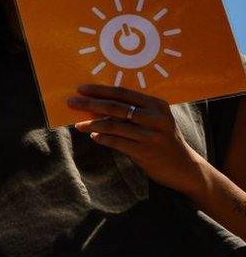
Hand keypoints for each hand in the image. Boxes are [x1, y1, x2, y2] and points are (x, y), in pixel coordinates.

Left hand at [69, 84, 203, 194]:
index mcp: (156, 104)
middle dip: (90, 103)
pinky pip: (117, 142)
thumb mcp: (155, 120)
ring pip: (114, 125)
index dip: (100, 89)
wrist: (185, 168)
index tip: (81, 88)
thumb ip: (133, 111)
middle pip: (115, 106)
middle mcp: (156, 117)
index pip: (123, 92)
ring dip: (92, 123)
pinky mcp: (146, 152)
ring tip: (77, 124)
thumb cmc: (163, 140)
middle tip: (71, 102)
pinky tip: (93, 136)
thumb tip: (99, 104)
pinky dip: (102, 138)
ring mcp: (151, 135)